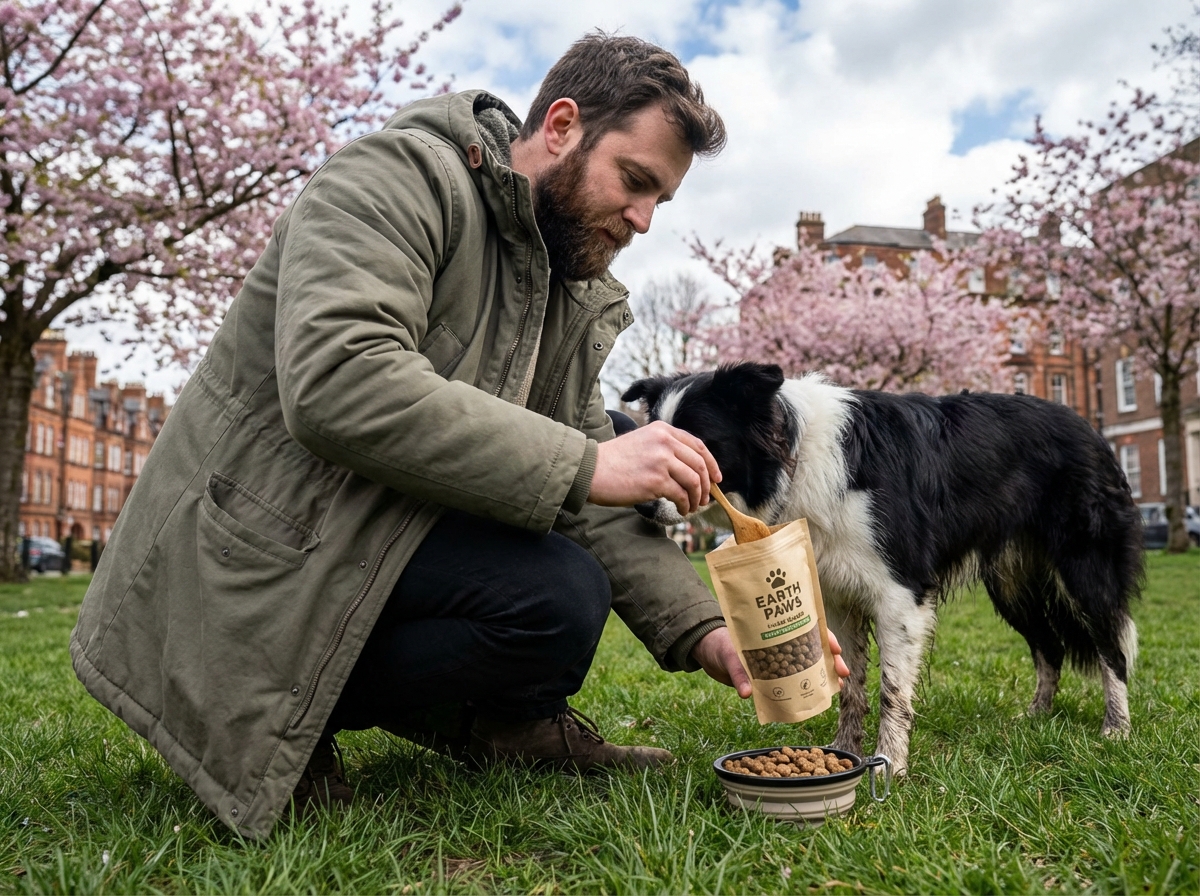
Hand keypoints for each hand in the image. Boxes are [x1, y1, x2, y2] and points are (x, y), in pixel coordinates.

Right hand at [588, 421, 720, 515]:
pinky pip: (681, 495)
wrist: (591, 470)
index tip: (716, 479)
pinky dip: (685, 505)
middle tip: (705, 498)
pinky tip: (682, 510)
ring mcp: (661, 460)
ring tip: (692, 507)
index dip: (711, 464)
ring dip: (697, 497)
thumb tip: (689, 470)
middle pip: (699, 464)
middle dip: (707, 485)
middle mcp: (664, 441)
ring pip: (694, 481)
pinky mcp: (656, 480)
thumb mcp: (642, 442)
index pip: (698, 446)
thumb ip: (664, 448)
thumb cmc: (613, 461)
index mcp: (662, 430)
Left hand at [692, 627, 850, 697]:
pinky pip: (793, 681)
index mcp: (774, 628)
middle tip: (843, 673)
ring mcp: (778, 658)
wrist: (707, 654)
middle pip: (813, 646)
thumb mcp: (728, 654)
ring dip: (824, 674)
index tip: (835, 647)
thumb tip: (746, 693)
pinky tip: (818, 697)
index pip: (806, 626)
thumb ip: (737, 673)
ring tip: (838, 687)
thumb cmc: (719, 645)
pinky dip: (805, 688)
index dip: (823, 636)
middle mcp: (781, 642)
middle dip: (831, 658)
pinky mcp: (772, 675)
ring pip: (808, 664)